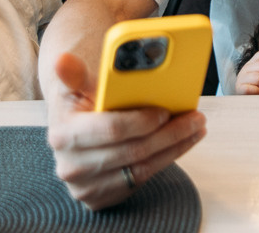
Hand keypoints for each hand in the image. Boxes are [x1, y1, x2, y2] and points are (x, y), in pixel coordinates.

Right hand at [46, 52, 206, 209]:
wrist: (71, 137)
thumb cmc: (80, 108)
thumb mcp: (74, 89)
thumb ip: (75, 75)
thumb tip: (63, 60)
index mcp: (64, 135)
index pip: (112, 129)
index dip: (142, 121)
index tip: (165, 110)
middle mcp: (71, 166)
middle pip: (133, 151)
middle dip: (169, 134)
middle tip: (195, 118)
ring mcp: (85, 187)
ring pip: (141, 169)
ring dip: (174, 148)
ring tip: (195, 129)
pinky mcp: (99, 199)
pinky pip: (140, 180)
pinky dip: (165, 161)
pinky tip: (180, 144)